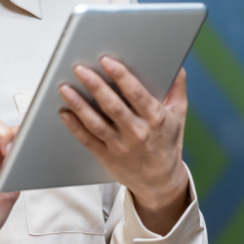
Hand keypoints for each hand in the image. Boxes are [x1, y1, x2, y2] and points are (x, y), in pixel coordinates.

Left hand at [59, 57, 189, 233]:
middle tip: (80, 69)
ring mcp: (120, 146)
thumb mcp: (179, 115)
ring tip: (65, 87)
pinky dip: (74, 126)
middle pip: (112, 106)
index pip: (137, 94)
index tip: (107, 60)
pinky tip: (64, 112)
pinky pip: (87, 139)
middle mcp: (137, 132)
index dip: (121, 76)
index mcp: (155, 119)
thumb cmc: (167, 144)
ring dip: (78, 104)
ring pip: (96, 122)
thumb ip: (177, 88)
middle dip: (95, 85)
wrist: (161, 183)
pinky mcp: (106, 156)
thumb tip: (178, 64)